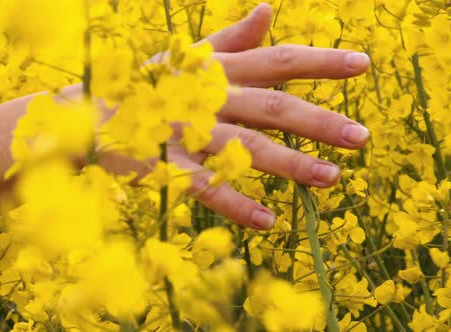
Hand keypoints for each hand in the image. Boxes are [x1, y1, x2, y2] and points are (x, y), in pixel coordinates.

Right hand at [100, 3, 370, 229]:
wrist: (88, 114)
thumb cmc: (146, 86)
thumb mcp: (187, 56)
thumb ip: (232, 38)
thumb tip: (268, 9)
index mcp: (217, 70)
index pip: (277, 60)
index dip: (320, 62)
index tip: (363, 64)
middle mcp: (209, 97)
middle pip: (271, 107)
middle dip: (318, 121)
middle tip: (361, 137)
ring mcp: (187, 132)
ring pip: (246, 147)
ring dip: (289, 164)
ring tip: (330, 179)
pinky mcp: (167, 165)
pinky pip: (206, 187)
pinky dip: (236, 204)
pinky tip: (268, 221)